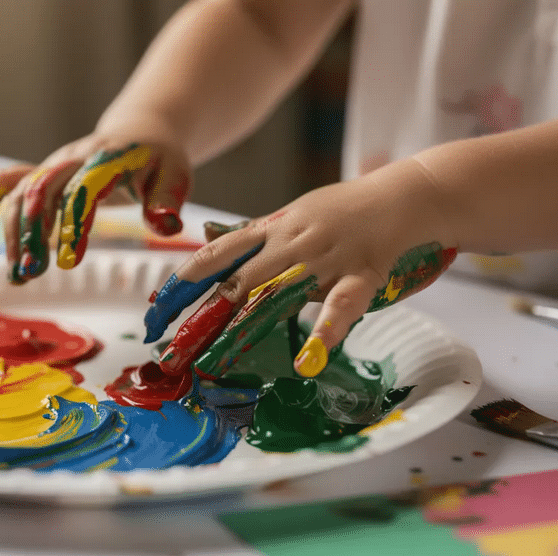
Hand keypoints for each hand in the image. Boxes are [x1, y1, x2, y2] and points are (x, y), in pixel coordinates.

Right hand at [0, 134, 191, 283]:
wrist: (141, 133)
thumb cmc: (159, 160)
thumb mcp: (174, 175)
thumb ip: (166, 200)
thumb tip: (166, 227)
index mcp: (106, 159)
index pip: (84, 191)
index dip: (73, 224)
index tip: (66, 262)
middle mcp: (72, 159)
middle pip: (42, 192)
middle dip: (32, 233)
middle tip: (30, 274)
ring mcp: (54, 166)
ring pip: (23, 194)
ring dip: (15, 233)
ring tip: (18, 275)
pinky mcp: (44, 174)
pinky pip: (9, 183)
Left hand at [145, 162, 458, 378]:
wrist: (400, 195)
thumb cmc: (340, 209)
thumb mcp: (290, 215)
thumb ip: (253, 236)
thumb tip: (210, 242)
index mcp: (271, 229)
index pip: (217, 254)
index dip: (185, 281)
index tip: (158, 307)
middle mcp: (291, 243)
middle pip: (239, 281)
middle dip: (205, 316)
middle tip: (177, 349)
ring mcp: (325, 258)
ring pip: (280, 292)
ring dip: (246, 325)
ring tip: (218, 357)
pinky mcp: (361, 274)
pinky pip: (341, 304)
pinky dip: (325, 330)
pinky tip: (309, 358)